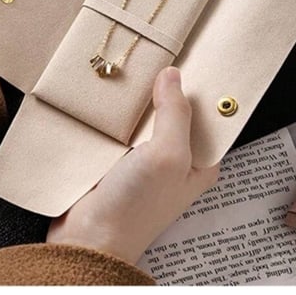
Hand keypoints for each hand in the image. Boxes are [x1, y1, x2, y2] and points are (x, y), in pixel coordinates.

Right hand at [46, 67, 219, 265]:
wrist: (86, 240)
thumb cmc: (135, 207)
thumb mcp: (167, 156)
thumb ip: (175, 114)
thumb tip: (173, 75)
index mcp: (200, 163)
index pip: (209, 117)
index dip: (202, 88)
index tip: (192, 56)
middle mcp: (176, 161)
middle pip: (175, 113)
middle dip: (165, 89)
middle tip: (157, 54)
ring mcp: (144, 161)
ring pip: (145, 118)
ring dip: (137, 100)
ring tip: (131, 66)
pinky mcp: (116, 162)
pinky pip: (119, 129)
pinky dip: (114, 115)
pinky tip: (109, 94)